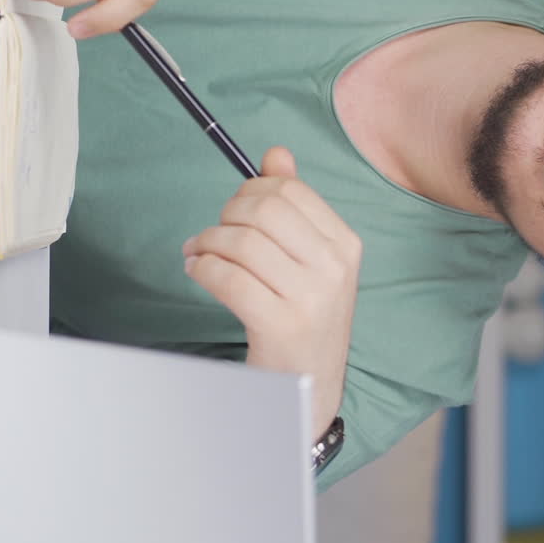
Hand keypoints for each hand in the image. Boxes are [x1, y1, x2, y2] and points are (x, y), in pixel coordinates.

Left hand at [183, 147, 361, 439]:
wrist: (311, 388)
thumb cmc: (305, 317)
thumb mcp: (311, 261)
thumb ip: (294, 206)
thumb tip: (276, 155)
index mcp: (345, 245)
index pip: (290, 192)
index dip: (251, 192)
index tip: (235, 212)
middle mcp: (334, 268)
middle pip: (263, 212)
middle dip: (225, 216)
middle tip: (213, 234)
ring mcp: (310, 298)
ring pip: (241, 243)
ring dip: (207, 243)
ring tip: (198, 254)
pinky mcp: (280, 325)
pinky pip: (228, 278)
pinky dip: (203, 269)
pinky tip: (198, 272)